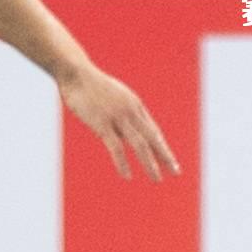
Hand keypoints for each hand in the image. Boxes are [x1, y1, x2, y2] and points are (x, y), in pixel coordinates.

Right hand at [60, 62, 179, 179]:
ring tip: (157, 178)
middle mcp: (131, 111)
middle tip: (176, 172)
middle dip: (165, 156)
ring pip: (139, 144)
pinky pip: (116, 148)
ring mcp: (118, 117)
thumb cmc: (91, 85)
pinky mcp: (102, 124)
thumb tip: (124, 134)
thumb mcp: (113, 97)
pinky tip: (127, 175)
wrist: (75, 72)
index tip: (170, 160)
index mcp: (134, 105)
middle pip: (152, 137)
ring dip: (149, 163)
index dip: (162, 146)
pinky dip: (123, 163)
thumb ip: (121, 114)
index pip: (153, 130)